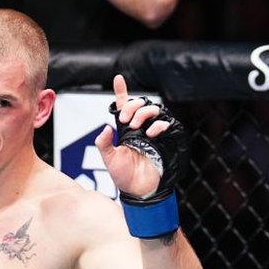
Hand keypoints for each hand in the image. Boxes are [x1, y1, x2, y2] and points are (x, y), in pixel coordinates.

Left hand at [94, 74, 171, 198]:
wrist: (138, 190)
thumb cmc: (123, 176)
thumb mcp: (109, 159)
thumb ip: (104, 143)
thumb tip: (106, 128)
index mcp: (125, 130)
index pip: (123, 106)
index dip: (121, 91)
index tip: (118, 78)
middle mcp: (139, 128)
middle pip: (139, 104)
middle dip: (133, 106)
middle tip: (126, 120)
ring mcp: (151, 133)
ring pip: (152, 110)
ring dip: (144, 113)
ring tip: (137, 126)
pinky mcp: (163, 140)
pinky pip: (164, 123)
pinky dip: (158, 124)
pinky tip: (151, 133)